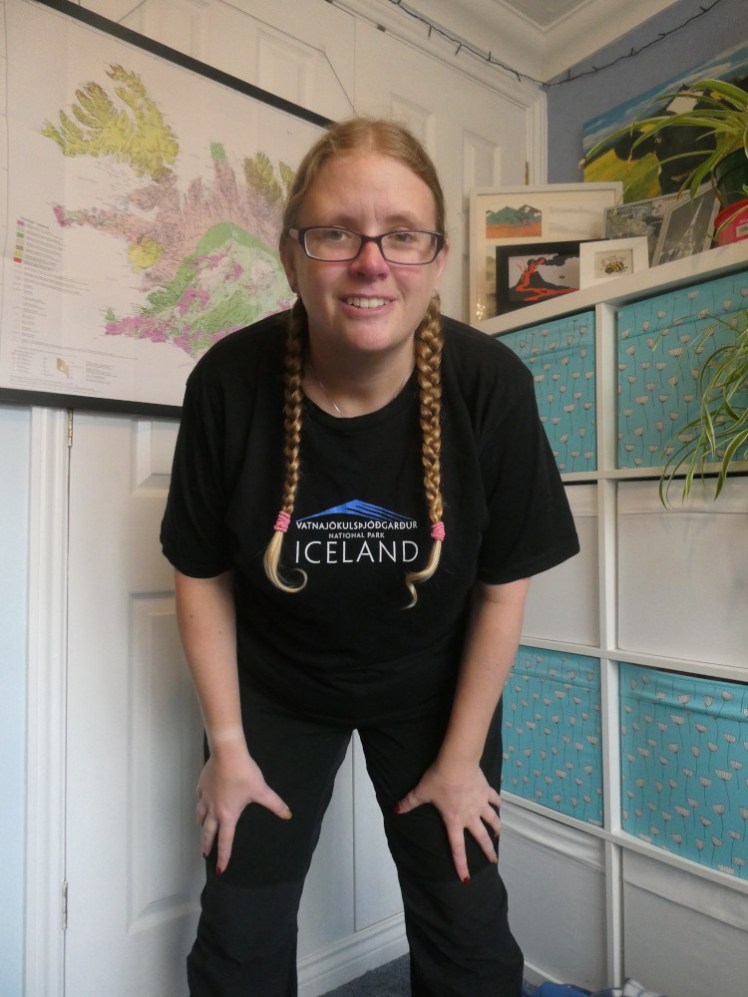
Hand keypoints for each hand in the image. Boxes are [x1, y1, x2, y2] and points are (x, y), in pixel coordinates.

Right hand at [195, 737, 291, 873]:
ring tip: (203, 828)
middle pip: (207, 832)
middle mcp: (214, 810)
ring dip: (202, 825)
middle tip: (205, 854)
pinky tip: (203, 801)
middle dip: (207, 845)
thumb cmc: (244, 774)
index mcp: (228, 815)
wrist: (227, 754)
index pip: (225, 841)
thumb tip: (287, 814)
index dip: (224, 856)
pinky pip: (199, 799)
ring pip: (200, 816)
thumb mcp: (261, 790)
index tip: (220, 869)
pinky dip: (200, 804)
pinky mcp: (202, 785)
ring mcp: (206, 797)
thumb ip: (275, 804)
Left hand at [394, 760, 500, 881]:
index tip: (466, 878)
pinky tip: (499, 805)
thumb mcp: (421, 791)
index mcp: (454, 820)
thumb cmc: (438, 779)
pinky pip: (494, 799)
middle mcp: (470, 815)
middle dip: (488, 850)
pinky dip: (497, 803)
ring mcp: (480, 803)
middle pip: (481, 837)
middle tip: (493, 860)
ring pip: (492, 820)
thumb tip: (395, 810)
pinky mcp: (486, 790)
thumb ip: (409, 802)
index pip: (457, 848)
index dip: (461, 864)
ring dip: (496, 828)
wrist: (457, 762)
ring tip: (497, 833)